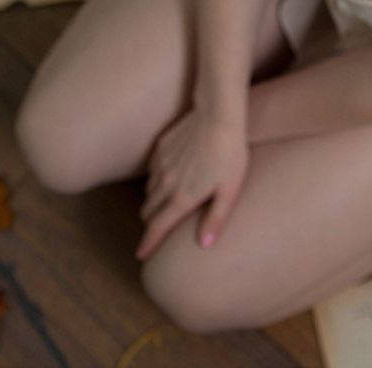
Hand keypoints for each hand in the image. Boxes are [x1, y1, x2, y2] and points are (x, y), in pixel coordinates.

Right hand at [136, 108, 247, 260]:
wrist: (219, 115)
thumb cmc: (230, 154)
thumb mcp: (229, 190)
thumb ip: (215, 219)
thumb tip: (204, 245)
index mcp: (182, 198)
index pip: (157, 227)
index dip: (148, 244)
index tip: (140, 255)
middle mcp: (166, 183)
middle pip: (148, 211)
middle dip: (150, 222)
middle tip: (158, 227)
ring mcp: (161, 163)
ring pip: (148, 190)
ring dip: (153, 200)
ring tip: (165, 203)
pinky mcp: (161, 146)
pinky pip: (152, 169)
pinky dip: (156, 178)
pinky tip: (169, 175)